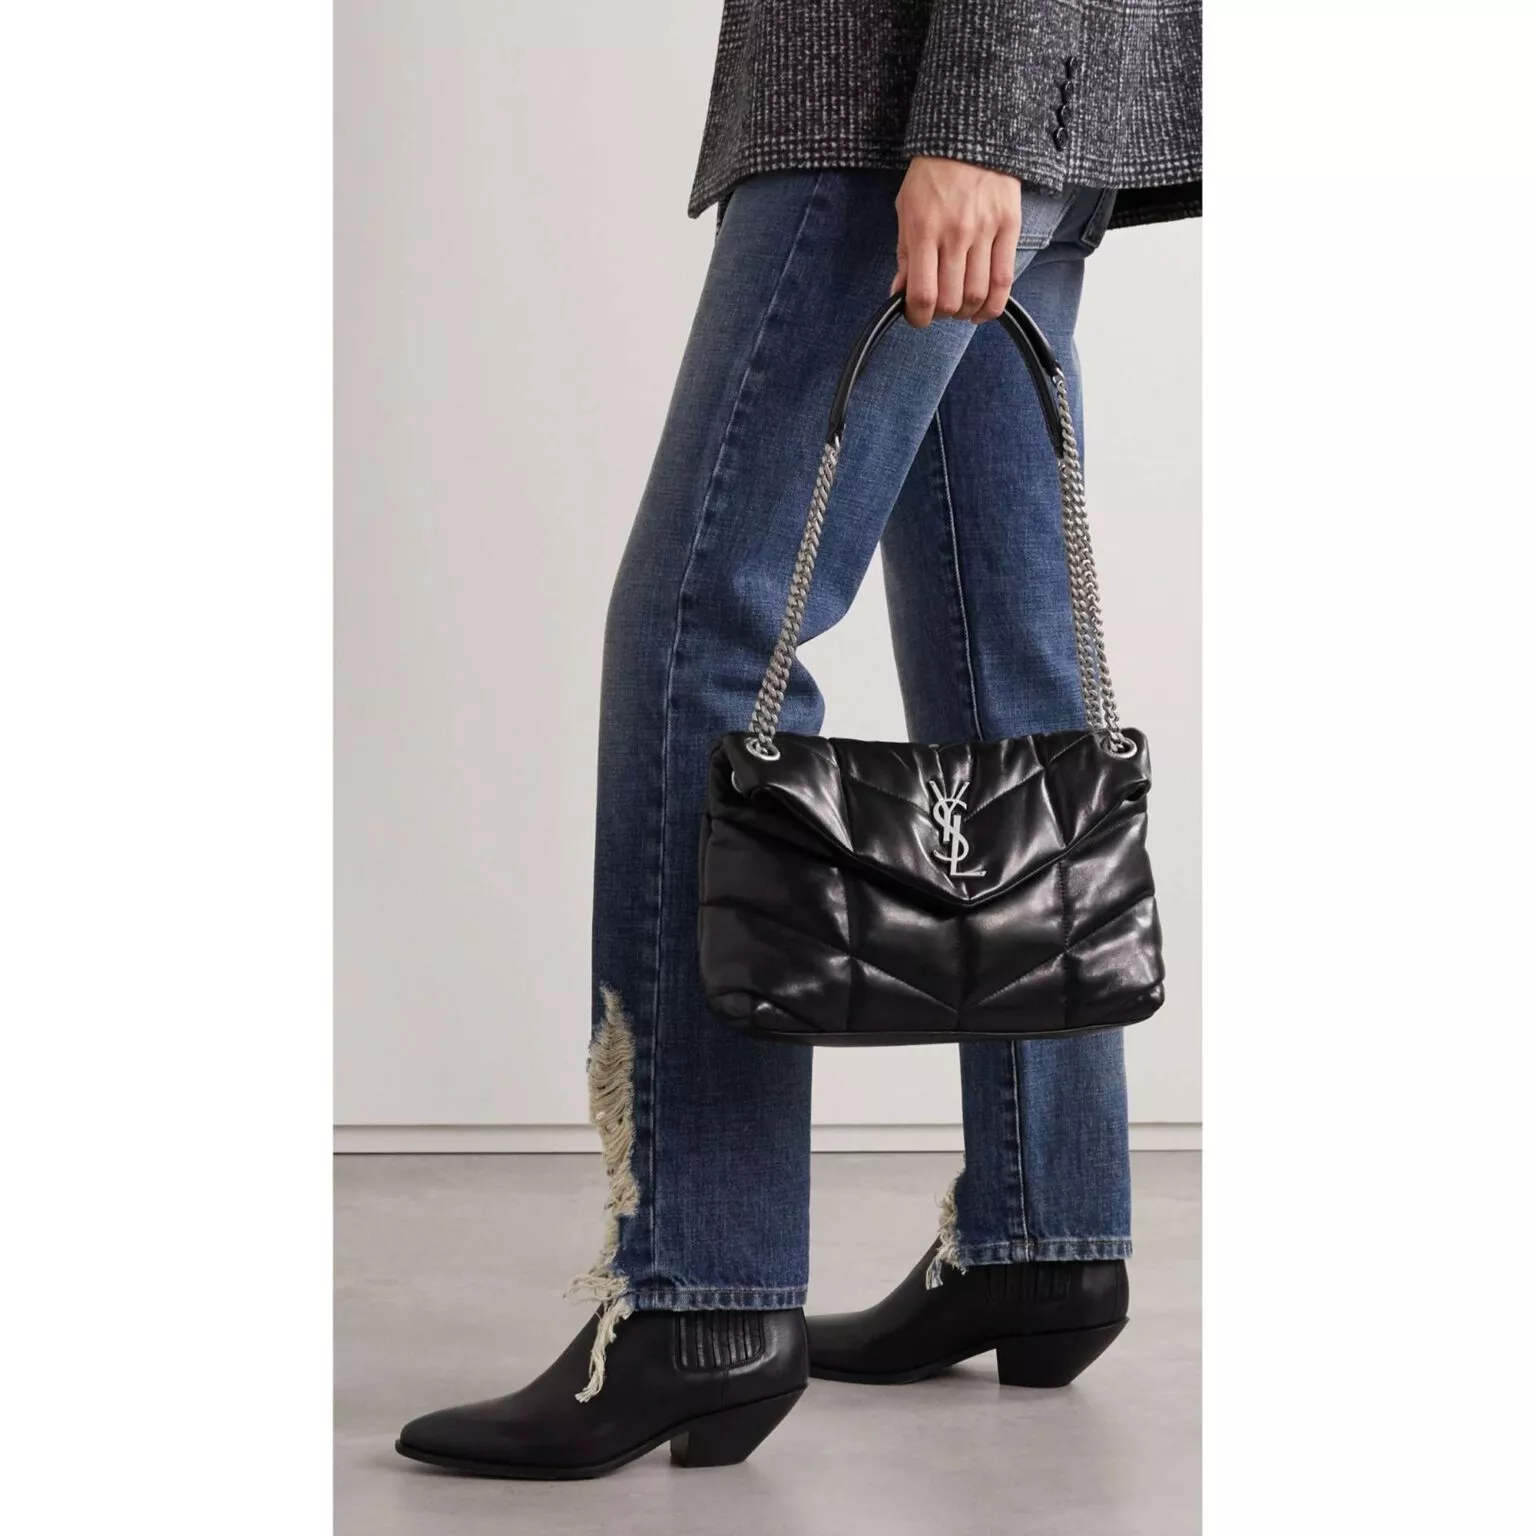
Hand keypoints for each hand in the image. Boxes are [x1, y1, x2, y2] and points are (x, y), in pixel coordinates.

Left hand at [892, 157, 1021, 328]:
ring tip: (959, 308)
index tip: (917, 317)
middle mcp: (954, 233)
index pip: (922, 294)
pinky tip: (983, 309)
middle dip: (941, 315)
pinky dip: (993, 304)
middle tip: (938, 310)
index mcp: (924, 230)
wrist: (969, 135)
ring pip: (978, 295)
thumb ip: (904, 254)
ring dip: (966, 312)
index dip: (918, 317)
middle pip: (951, 300)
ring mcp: (984, 231)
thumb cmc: (933, 174)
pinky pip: (1004, 280)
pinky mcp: (1009, 227)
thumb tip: (900, 293)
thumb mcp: (906, 209)